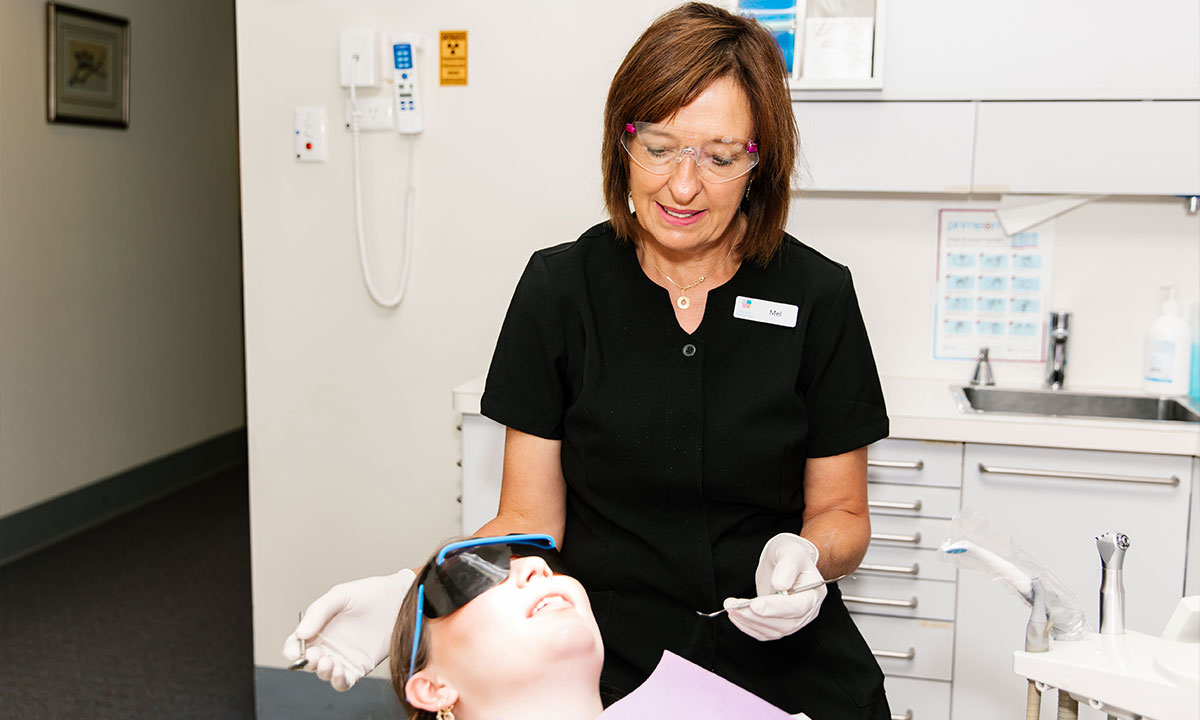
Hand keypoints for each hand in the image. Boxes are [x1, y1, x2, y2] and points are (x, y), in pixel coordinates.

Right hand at [282, 569, 415, 690]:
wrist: (399, 599)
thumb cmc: (370, 593)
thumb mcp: (341, 595)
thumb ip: (318, 612)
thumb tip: (300, 634)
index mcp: (318, 627)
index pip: (296, 644)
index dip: (292, 649)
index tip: (295, 650)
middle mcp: (328, 644)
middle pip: (308, 662)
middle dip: (307, 661)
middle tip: (315, 654)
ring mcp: (343, 657)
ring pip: (324, 673)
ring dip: (322, 672)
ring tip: (329, 662)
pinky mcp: (359, 666)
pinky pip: (344, 682)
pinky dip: (338, 681)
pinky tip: (340, 671)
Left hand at [725, 533, 825, 640]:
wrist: (784, 562)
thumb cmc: (790, 555)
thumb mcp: (790, 551)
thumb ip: (787, 566)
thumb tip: (780, 585)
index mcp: (814, 593)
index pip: (798, 607)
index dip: (776, 608)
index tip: (755, 605)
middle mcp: (807, 611)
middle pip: (785, 623)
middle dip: (757, 617)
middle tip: (735, 606)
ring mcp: (794, 620)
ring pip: (773, 630)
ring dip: (749, 622)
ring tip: (731, 607)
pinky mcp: (780, 625)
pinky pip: (765, 633)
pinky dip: (749, 627)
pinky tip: (737, 616)